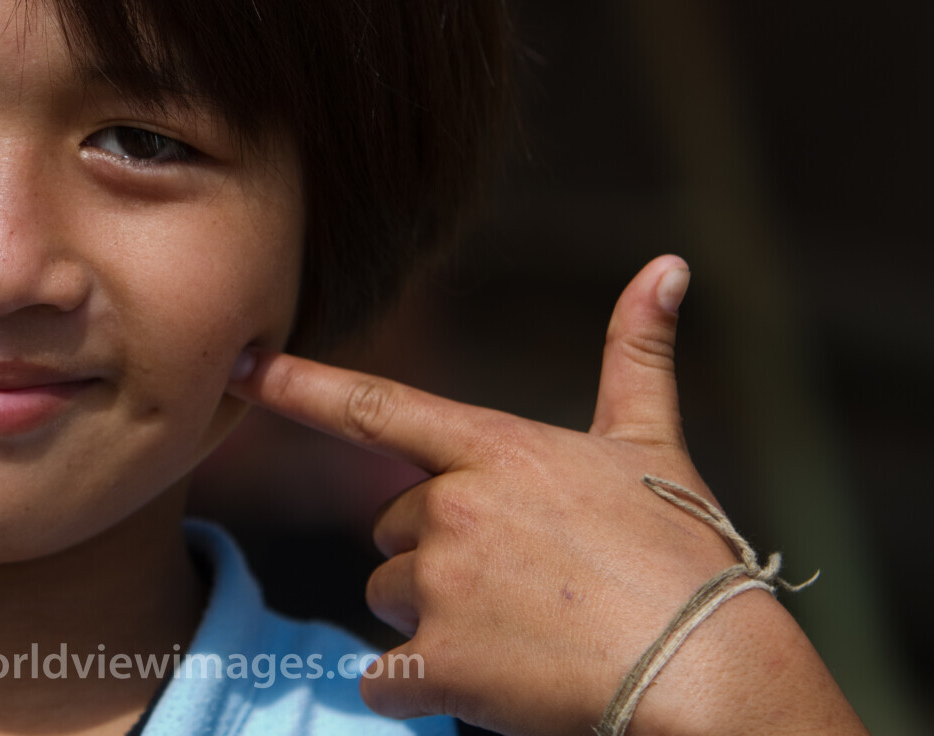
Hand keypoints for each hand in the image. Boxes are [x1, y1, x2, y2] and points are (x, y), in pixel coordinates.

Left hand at [228, 255, 865, 735]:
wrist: (712, 673)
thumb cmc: (684, 559)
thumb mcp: (654, 446)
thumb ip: (638, 354)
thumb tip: (669, 265)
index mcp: (495, 449)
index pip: (375, 406)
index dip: (298, 384)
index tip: (241, 365)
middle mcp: (455, 506)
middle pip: (391, 528)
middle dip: (435, 555)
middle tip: (520, 580)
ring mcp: (443, 583)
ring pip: (389, 598)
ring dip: (433, 621)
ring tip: (520, 630)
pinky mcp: (440, 663)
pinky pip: (384, 678)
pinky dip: (419, 688)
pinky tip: (489, 683)